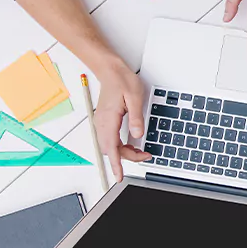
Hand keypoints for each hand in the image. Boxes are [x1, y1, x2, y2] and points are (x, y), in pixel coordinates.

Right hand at [93, 59, 151, 181]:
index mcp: (108, 119)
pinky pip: (110, 139)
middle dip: (127, 157)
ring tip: (140, 151)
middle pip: (111, 150)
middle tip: (144, 155)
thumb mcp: (135, 97)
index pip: (111, 148)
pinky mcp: (104, 121)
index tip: (119, 177)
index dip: (116, 165)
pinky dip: (120, 146)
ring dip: (123, 152)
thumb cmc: (121, 80)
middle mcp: (102, 123)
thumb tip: (138, 134)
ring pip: (111, 146)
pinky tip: (130, 145)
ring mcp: (102, 123)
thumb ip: (136, 118)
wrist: (110, 70)